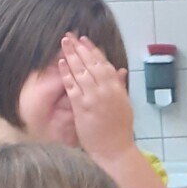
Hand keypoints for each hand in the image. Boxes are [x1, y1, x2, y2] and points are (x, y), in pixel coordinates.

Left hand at [60, 33, 134, 165]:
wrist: (116, 150)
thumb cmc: (120, 131)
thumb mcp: (125, 105)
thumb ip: (120, 86)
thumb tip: (120, 71)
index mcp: (117, 88)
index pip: (103, 63)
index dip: (93, 50)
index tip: (85, 40)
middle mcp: (106, 90)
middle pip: (91, 63)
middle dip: (79, 48)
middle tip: (70, 36)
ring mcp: (93, 97)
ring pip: (81, 71)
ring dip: (71, 55)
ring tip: (64, 43)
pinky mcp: (82, 107)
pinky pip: (72, 86)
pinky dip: (67, 73)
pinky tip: (61, 63)